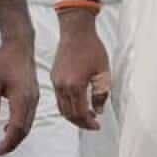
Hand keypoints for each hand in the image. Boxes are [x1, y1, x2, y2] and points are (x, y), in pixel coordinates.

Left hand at [0, 36, 37, 154]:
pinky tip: (10, 124)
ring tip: (5, 140)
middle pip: (25, 128)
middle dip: (14, 142)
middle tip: (2, 150)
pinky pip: (29, 114)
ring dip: (18, 134)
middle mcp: (31, 100)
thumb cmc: (6, 60)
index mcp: (22, 99)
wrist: (19, 44)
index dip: (8, 142)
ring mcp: (34, 96)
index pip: (16, 127)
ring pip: (28, 122)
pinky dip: (21, 124)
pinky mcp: (33, 92)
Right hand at [52, 10, 109, 130]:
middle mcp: (62, 86)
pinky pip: (59, 98)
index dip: (89, 122)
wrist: (76, 32)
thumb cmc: (91, 48)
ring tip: (87, 115)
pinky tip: (78, 103)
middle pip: (69, 114)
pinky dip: (67, 106)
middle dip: (81, 122)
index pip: (80, 113)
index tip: (97, 125)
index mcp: (75, 85)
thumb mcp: (103, 72)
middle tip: (92, 123)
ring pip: (62, 107)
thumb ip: (101, 94)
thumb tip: (99, 110)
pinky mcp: (54, 77)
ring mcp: (56, 82)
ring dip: (73, 115)